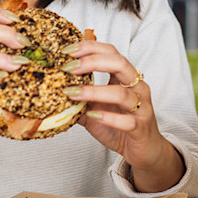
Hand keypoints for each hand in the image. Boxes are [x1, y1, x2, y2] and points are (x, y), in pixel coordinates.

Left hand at [61, 40, 184, 192]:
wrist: (144, 150)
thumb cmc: (121, 127)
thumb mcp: (96, 110)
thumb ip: (80, 101)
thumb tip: (52, 94)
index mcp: (126, 78)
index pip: (111, 53)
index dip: (90, 48)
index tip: (67, 50)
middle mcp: (137, 88)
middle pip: (120, 63)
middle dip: (93, 62)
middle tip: (69, 67)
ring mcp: (141, 107)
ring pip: (122, 93)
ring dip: (94, 91)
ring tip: (73, 93)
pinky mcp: (141, 127)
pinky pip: (127, 121)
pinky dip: (108, 117)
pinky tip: (93, 116)